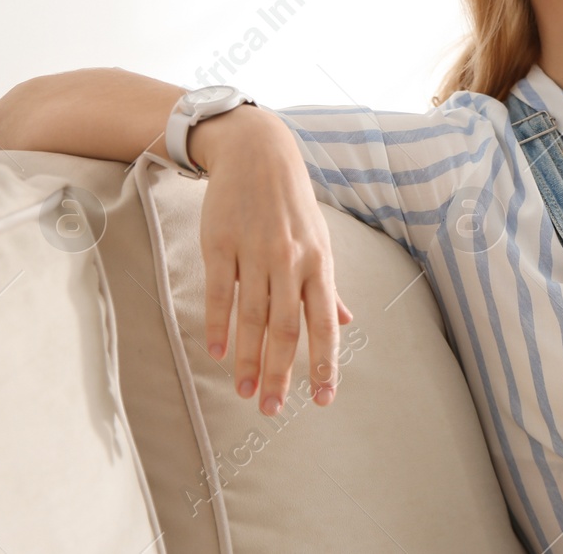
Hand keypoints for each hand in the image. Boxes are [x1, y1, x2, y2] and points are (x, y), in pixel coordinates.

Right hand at [194, 109, 353, 414]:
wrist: (257, 154)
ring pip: (253, 316)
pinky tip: (216, 353)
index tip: (322, 398)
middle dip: (279, 373)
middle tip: (271, 409)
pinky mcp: (222, 244)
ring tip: (244, 392)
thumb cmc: (292, 204)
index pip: (323, 323)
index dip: (324, 363)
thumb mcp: (319, 240)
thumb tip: (345, 321)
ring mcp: (256, 252)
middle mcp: (291, 261)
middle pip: (285, 328)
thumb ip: (328, 287)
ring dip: (247, 359)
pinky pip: (221, 292)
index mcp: (319, 263)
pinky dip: (219, 325)